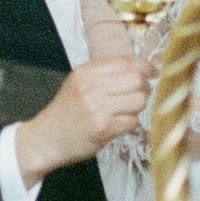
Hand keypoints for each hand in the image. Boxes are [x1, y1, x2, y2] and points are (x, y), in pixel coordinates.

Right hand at [15, 57, 153, 186]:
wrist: (46, 138)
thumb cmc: (66, 111)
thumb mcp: (78, 83)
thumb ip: (104, 73)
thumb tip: (139, 68)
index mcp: (86, 72)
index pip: (126, 62)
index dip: (145, 66)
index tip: (153, 72)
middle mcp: (92, 87)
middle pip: (137, 80)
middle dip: (144, 88)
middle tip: (139, 95)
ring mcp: (98, 107)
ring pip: (139, 100)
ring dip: (138, 108)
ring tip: (126, 111)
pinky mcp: (103, 127)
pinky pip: (133, 121)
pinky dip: (130, 124)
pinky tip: (118, 125)